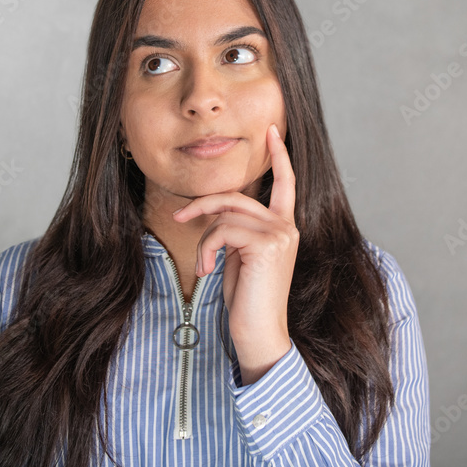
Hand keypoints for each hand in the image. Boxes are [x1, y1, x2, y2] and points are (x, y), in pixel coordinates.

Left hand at [172, 123, 297, 384]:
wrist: (260, 334)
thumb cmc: (247, 301)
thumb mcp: (240, 258)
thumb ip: (237, 232)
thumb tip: (217, 214)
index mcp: (284, 228)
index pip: (285, 183)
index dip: (279, 156)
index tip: (271, 131)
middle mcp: (287, 227)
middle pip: (236, 197)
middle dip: (203, 204)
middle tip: (178, 217)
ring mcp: (280, 234)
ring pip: (226, 214)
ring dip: (205, 238)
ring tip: (205, 265)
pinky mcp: (268, 244)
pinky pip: (224, 230)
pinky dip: (208, 248)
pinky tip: (208, 271)